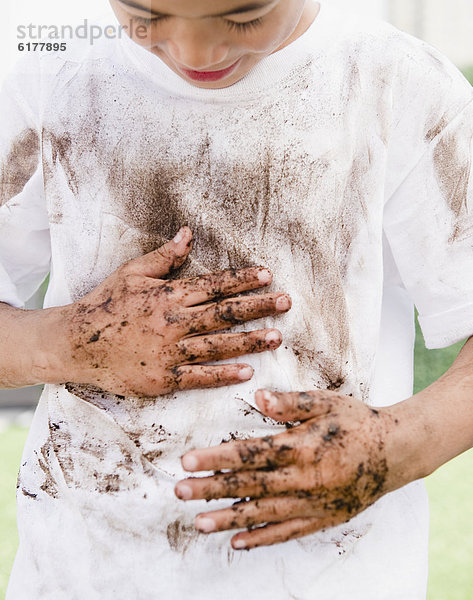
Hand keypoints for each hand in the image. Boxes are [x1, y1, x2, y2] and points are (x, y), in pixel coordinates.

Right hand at [51, 227, 290, 396]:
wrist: (75, 344)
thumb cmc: (105, 304)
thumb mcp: (131, 273)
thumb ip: (163, 257)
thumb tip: (188, 235)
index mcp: (168, 295)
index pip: (213, 285)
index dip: (242, 280)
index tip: (268, 275)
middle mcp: (173, 322)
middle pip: (224, 313)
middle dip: (258, 307)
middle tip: (286, 303)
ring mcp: (168, 352)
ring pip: (217, 345)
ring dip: (250, 341)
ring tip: (277, 337)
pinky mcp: (162, 378)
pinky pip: (198, 377)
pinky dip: (223, 374)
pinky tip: (247, 371)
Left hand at [175, 389, 412, 549]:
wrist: (394, 452)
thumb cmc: (356, 422)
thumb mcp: (326, 402)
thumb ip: (290, 403)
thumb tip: (257, 396)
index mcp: (300, 447)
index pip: (250, 454)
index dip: (216, 458)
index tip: (188, 461)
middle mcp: (303, 479)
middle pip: (249, 486)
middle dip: (211, 488)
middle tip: (180, 492)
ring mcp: (312, 503)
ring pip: (262, 513)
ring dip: (228, 518)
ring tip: (199, 523)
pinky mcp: (321, 518)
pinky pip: (286, 533)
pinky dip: (261, 539)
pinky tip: (238, 542)